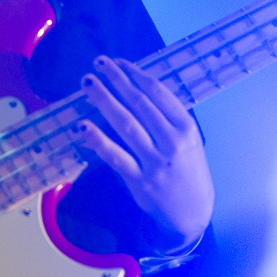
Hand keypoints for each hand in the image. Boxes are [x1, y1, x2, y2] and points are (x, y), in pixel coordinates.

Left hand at [77, 55, 213, 250]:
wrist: (193, 214)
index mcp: (186, 128)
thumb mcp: (189, 141)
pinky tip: (83, 126)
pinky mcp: (139, 181)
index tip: (118, 62)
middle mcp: (172, 142)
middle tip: (98, 63)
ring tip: (88, 83)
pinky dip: (98, 141)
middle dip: (117, 80)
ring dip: (104, 100)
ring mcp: (154, 161)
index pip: (158, 93)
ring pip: (125, 124)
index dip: (135, 74)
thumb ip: (167, 119)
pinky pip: (115, 156)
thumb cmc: (189, 171)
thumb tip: (136, 89)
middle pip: (139, 104)